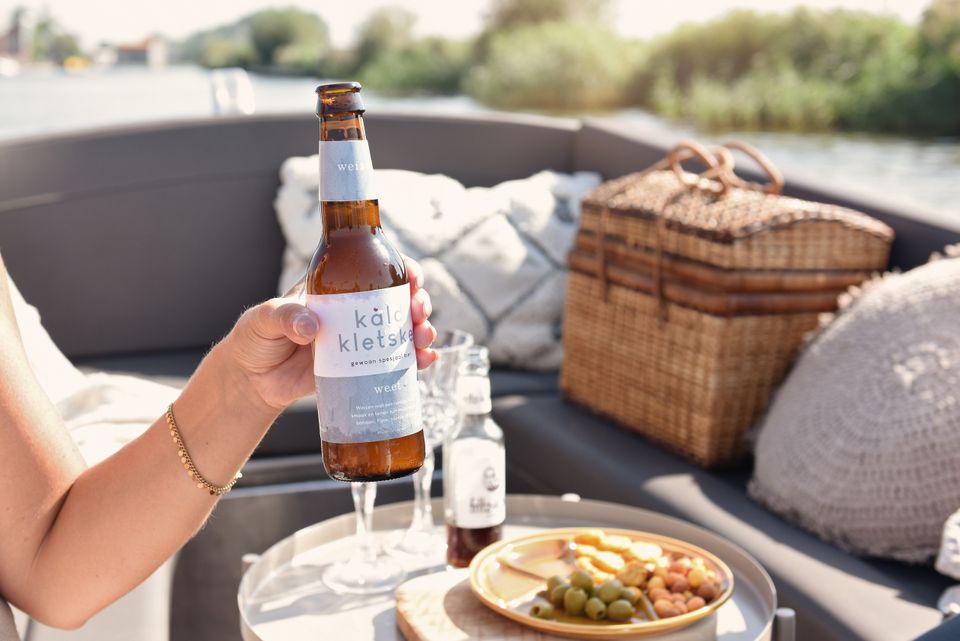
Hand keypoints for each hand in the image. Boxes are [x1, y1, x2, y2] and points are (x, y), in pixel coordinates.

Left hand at [221, 256, 436, 410]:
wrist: (252, 381)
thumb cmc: (255, 340)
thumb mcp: (264, 319)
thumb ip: (284, 317)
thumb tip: (311, 327)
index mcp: (334, 287)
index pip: (374, 267)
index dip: (400, 268)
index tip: (411, 275)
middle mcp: (353, 311)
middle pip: (398, 299)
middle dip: (418, 302)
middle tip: (417, 313)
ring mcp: (360, 340)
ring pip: (402, 329)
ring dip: (422, 330)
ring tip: (423, 340)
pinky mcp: (360, 367)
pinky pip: (395, 361)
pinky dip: (416, 360)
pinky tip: (426, 361)